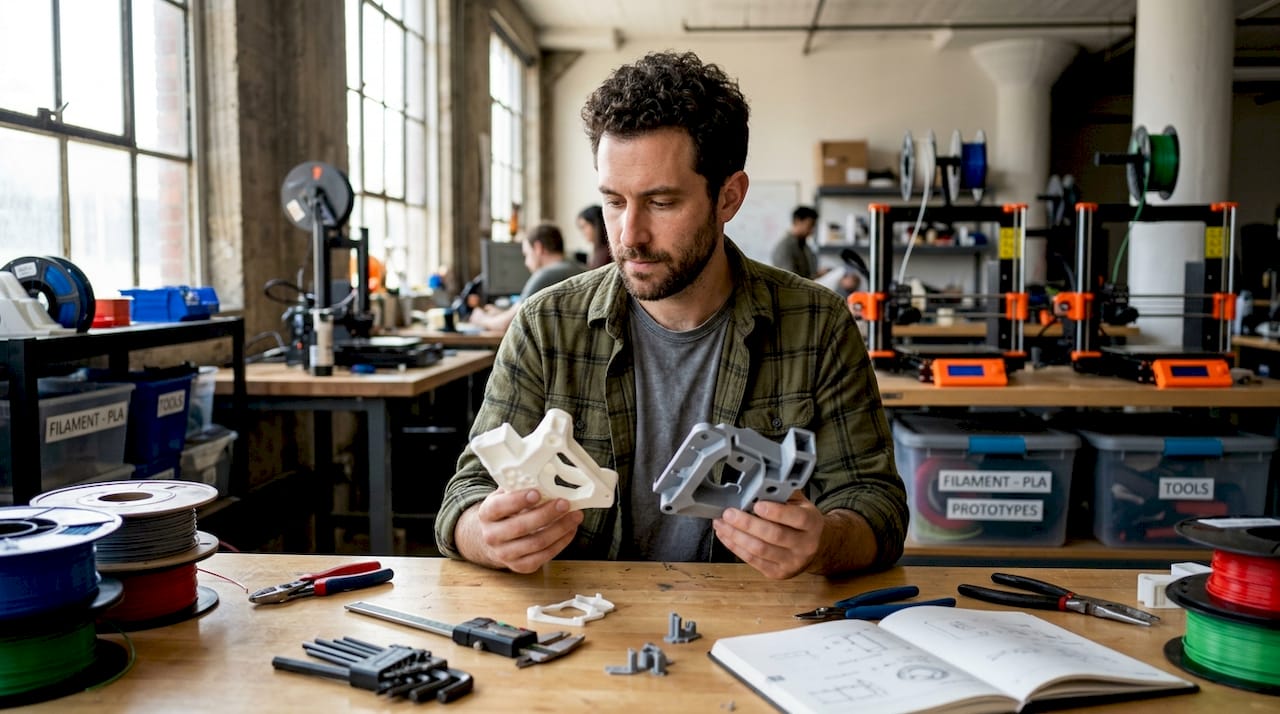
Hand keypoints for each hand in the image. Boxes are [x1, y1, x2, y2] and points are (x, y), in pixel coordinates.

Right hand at [460, 489, 582, 573]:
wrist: (494, 540)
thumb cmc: (504, 513)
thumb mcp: (503, 496)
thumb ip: (517, 487)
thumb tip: (538, 475)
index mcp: (486, 514)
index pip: (499, 507)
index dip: (518, 500)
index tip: (537, 493)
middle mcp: (492, 536)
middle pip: (520, 527)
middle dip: (546, 514)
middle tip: (564, 503)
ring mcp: (505, 554)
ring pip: (536, 543)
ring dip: (560, 529)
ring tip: (575, 516)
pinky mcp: (520, 566)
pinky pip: (543, 556)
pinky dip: (561, 542)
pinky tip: (570, 530)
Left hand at [713, 493, 824, 578]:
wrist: (816, 548)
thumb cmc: (801, 522)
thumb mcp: (800, 504)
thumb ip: (782, 496)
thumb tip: (756, 487)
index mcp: (812, 523)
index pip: (797, 518)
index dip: (776, 512)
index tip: (757, 505)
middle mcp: (805, 545)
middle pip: (774, 535)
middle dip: (747, 524)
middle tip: (729, 513)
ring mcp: (792, 562)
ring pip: (760, 550)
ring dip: (736, 536)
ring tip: (721, 524)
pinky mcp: (778, 573)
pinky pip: (753, 560)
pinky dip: (736, 547)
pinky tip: (726, 536)